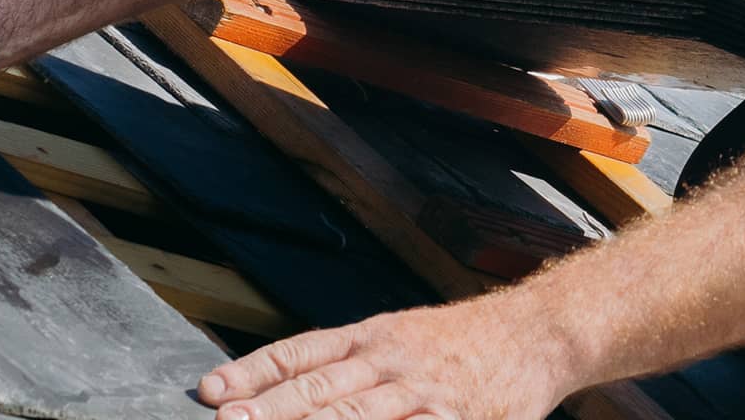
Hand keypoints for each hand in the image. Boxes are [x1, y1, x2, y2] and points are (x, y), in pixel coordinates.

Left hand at [197, 300, 569, 419]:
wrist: (535, 333)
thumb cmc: (458, 343)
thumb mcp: (400, 335)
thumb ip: (346, 362)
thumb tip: (276, 389)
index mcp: (373, 335)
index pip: (301, 350)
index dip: (254, 370)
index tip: (210, 391)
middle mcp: (391, 359)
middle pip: (320, 387)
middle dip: (269, 408)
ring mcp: (421, 392)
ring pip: (355, 415)